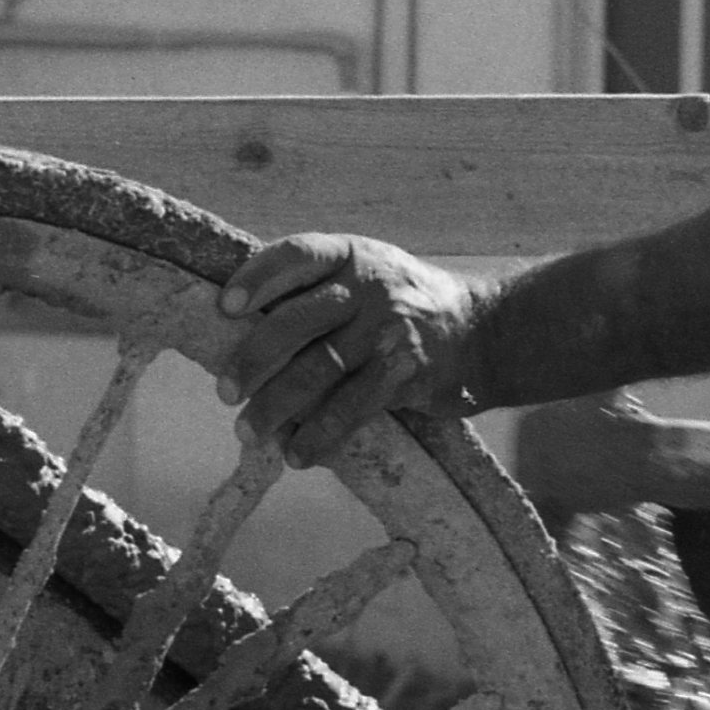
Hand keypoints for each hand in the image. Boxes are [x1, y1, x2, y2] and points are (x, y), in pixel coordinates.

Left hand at [216, 233, 490, 465]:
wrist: (485, 331)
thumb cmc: (406, 304)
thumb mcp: (369, 273)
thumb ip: (318, 287)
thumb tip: (240, 323)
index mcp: (353, 255)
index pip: (297, 256)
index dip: (257, 279)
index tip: (225, 307)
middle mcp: (370, 287)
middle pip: (297, 321)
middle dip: (253, 359)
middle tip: (225, 391)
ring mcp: (389, 331)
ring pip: (318, 371)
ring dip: (276, 407)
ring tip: (248, 432)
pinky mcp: (405, 374)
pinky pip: (351, 408)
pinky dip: (320, 435)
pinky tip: (298, 453)